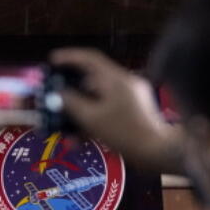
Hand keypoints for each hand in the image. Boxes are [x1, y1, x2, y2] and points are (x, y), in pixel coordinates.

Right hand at [49, 47, 183, 173]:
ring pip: (99, 98)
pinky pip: (109, 109)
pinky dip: (95, 119)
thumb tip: (58, 93)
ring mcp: (131, 97)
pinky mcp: (135, 111)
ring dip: (81, 110)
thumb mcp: (92, 118)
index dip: (68, 57)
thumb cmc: (124, 132)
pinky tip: (81, 139)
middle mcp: (124, 82)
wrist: (158, 152)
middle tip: (55, 98)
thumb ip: (72, 103)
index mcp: (115, 78)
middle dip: (71, 90)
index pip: (89, 58)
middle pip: (92, 79)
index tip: (52, 61)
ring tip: (65, 128)